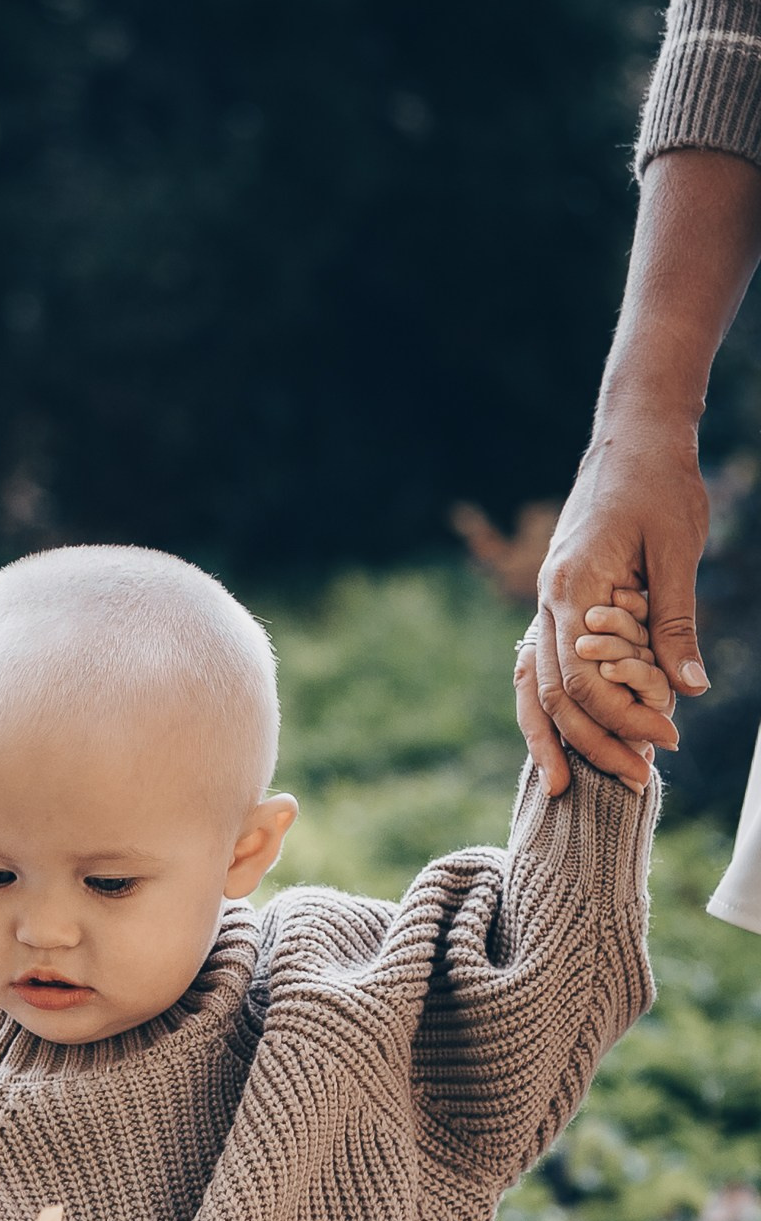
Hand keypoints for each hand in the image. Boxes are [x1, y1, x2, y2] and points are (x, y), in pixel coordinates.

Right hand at [522, 447, 692, 794]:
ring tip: (569, 786)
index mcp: (571, 584)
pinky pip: (541, 669)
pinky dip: (550, 709)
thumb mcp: (677, 549)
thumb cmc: (660, 482)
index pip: (583, 678)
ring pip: (533, 687)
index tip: (667, 741)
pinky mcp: (556, 603)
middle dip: (591, 743)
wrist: (633, 434)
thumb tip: (688, 690)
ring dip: (554, 738)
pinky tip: (566, 739)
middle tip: (634, 781)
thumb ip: (675, 621)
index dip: (622, 718)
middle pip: (551, 694)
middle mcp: (546, 598)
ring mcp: (545, 602)